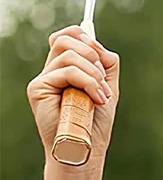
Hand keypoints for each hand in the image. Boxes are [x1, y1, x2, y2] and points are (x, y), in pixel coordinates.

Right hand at [27, 26, 119, 162]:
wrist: (86, 145)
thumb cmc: (95, 120)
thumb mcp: (107, 85)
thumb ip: (105, 61)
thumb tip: (94, 40)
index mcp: (66, 68)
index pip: (66, 36)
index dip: (82, 34)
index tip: (99, 51)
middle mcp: (51, 71)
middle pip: (65, 39)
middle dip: (92, 54)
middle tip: (103, 77)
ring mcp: (43, 79)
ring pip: (70, 55)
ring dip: (94, 74)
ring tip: (102, 95)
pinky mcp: (38, 89)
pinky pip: (67, 71)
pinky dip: (89, 82)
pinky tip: (96, 99)